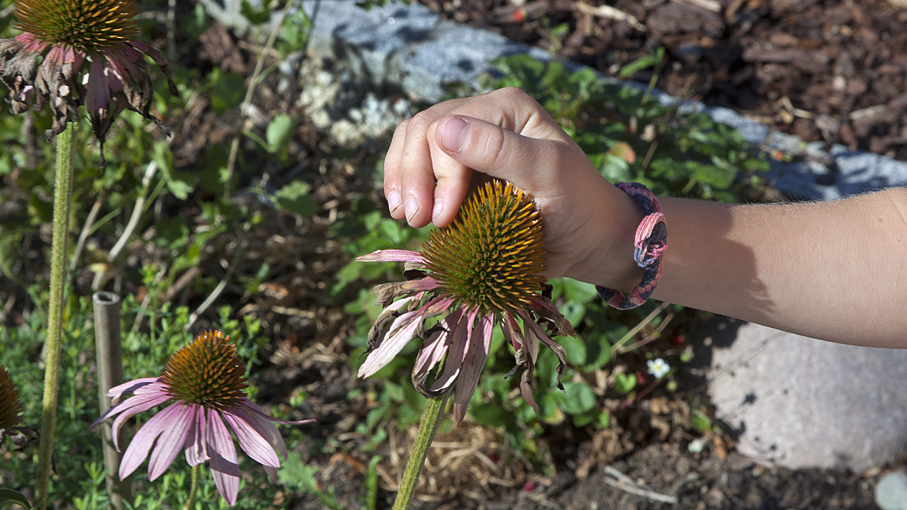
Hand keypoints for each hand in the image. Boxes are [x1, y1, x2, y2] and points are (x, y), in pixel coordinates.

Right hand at [383, 87, 643, 286]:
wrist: (588, 239)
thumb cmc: (579, 204)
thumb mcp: (548, 175)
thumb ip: (500, 151)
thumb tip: (443, 129)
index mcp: (505, 107)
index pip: (448, 125)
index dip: (437, 171)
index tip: (444, 218)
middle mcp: (483, 117)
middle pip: (422, 131)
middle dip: (412, 176)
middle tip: (415, 221)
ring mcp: (467, 143)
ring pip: (411, 144)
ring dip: (401, 180)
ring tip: (405, 217)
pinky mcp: (458, 170)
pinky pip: (416, 167)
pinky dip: (405, 187)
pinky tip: (406, 212)